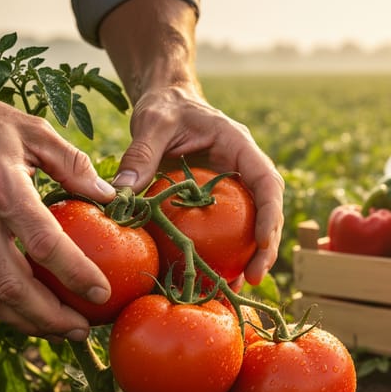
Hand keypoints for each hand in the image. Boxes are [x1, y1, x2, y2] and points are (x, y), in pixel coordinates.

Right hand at [0, 92, 117, 339]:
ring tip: (62, 331)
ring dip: (28, 322)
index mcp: (4, 187)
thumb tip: (110, 196)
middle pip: (13, 286)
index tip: (101, 292)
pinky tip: (32, 315)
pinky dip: (5, 310)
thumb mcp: (35, 132)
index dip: (74, 273)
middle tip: (83, 329)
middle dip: (50, 317)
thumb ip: (74, 165)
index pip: (43, 243)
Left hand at [111, 85, 284, 284]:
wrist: (166, 102)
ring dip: (250, 257)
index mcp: (239, 146)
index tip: (260, 242)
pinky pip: (228, 228)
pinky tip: (212, 279)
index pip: (267, 181)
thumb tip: (121, 193)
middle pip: (268, 210)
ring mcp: (235, 186)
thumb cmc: (165, 107)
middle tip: (252, 279)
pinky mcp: (220, 201)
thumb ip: (140, 153)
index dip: (269, 213)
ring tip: (235, 290)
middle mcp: (244, 169)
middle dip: (266, 246)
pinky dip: (225, 254)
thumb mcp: (152, 123)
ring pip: (254, 224)